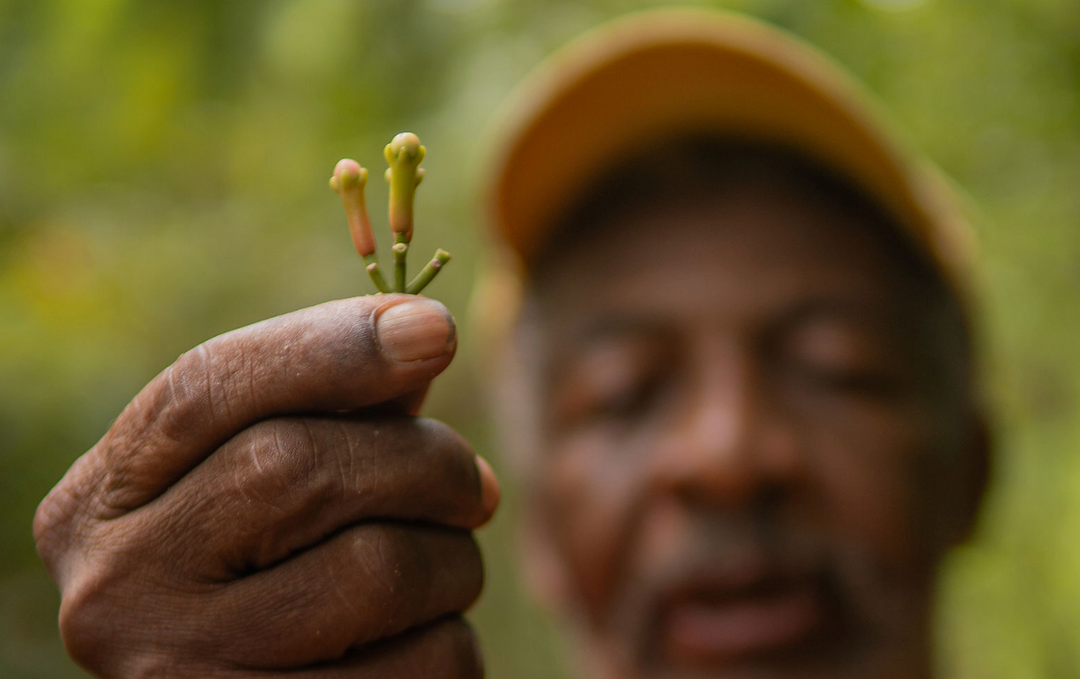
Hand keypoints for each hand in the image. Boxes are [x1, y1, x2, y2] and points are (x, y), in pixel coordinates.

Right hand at [33, 295, 499, 677]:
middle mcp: (116, 589)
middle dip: (426, 463)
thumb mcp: (258, 485)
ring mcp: (182, 675)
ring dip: (453, 559)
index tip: (437, 329)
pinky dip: (454, 641)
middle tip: (474, 487)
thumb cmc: (267, 574)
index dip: (334, 347)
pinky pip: (422, 665)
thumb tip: (424, 333)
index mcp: (102, 502)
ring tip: (447, 567)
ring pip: (376, 570)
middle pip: (299, 468)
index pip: (208, 387)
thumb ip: (329, 411)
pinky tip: (426, 637)